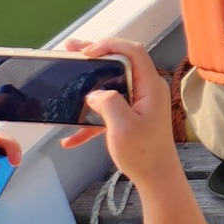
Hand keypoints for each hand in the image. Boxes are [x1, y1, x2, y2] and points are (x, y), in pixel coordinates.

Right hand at [58, 38, 180, 191]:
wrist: (156, 178)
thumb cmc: (143, 153)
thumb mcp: (122, 126)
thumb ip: (108, 102)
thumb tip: (94, 93)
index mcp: (150, 85)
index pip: (133, 52)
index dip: (110, 45)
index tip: (86, 52)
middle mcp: (147, 89)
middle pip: (120, 63)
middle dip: (96, 56)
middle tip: (71, 50)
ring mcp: (139, 103)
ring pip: (111, 86)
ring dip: (89, 85)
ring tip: (66, 75)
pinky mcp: (131, 118)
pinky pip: (109, 111)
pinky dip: (90, 122)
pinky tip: (69, 140)